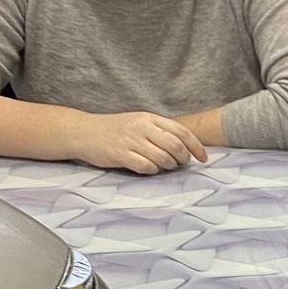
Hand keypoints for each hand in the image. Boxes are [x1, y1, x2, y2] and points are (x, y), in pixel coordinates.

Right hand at [69, 110, 207, 175]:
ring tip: (164, 166)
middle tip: (181, 164)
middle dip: (183, 158)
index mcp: (149, 118)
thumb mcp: (138, 122)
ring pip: (162, 158)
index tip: (203, 158)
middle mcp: (141, 127)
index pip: (181, 131)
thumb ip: (160, 131)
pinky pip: (145, 166)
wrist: (84, 132)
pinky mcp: (120, 154)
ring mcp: (130, 141)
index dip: (196, 146)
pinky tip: (149, 169)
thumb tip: (185, 146)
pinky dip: (152, 170)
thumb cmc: (115, 129)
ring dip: (168, 166)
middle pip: (175, 145)